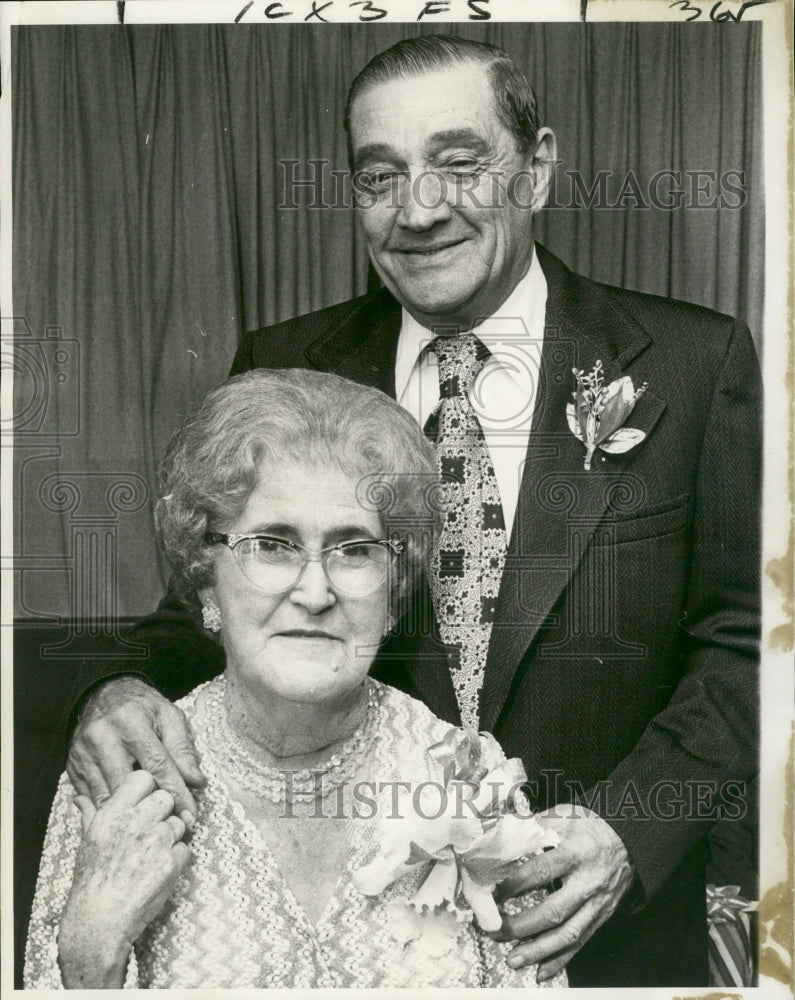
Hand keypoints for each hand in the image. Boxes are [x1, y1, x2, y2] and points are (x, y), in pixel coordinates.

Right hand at [58, 770, 190, 987]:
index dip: (149, 788)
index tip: (146, 801)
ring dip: (172, 836)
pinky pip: (185, 848)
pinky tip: (159, 870)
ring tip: (152, 855)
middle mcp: (134, 823)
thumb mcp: (87, 842)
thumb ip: (89, 813)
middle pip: (166, 798)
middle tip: (152, 830)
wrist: (100, 922)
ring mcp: (155, 843)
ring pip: (180, 822)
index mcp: (112, 814)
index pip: (143, 778)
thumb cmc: (91, 881)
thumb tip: (80, 796)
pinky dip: (177, 858)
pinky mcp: (171, 863)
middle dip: (164, 812)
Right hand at [67, 677, 204, 819]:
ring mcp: (83, 755)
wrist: (104, 694)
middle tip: (170, 824)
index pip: (157, 766)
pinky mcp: (72, 768)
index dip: (175, 793)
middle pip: (127, 786)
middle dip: (151, 809)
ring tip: (151, 826)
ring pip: (106, 798)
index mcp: (131, 722)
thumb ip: (182, 748)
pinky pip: (91, 800)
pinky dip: (110, 812)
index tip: (190, 815)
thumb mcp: (168, 715)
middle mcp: (102, 738)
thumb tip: (196, 781)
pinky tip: (127, 819)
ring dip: (129, 816)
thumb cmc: (142, 707)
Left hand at [493, 805, 635, 981]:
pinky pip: (581, 943)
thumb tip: (498, 836)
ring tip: (511, 959)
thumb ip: (532, 827)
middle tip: (493, 931)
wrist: (629, 839)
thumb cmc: (589, 825)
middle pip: (553, 911)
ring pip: (567, 934)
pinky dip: (561, 960)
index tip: (491, 896)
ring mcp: (597, 903)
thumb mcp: (563, 816)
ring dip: (537, 951)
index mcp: (575, 852)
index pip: (541, 872)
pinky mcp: (601, 917)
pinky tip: (541, 972)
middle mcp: (588, 881)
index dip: (514, 886)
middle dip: (521, 926)